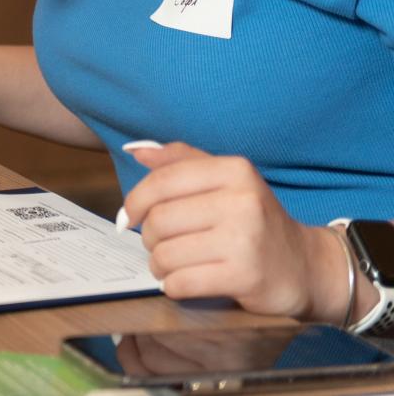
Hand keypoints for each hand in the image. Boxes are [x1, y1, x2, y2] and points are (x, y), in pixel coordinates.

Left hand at [121, 141, 358, 321]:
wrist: (306, 267)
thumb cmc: (256, 220)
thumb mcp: (226, 180)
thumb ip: (181, 161)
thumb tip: (136, 150)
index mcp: (234, 171)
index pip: (162, 181)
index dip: (135, 201)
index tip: (129, 216)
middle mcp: (242, 201)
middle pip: (160, 219)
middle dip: (150, 237)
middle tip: (160, 245)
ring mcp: (245, 240)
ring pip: (166, 254)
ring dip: (159, 264)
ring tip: (171, 265)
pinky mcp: (245, 277)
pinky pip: (181, 282)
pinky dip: (172, 286)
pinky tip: (182, 282)